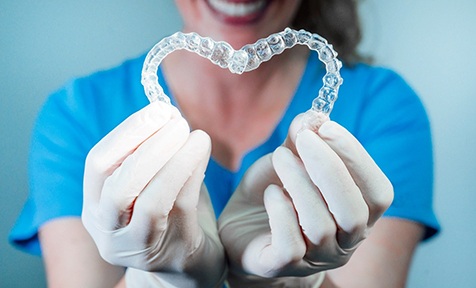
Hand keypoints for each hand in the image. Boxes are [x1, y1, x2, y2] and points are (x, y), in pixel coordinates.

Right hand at [82, 102, 225, 286]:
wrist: (188, 264)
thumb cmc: (169, 215)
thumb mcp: (150, 184)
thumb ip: (152, 154)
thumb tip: (167, 112)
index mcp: (96, 207)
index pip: (97, 165)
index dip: (127, 133)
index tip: (158, 109)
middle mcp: (108, 230)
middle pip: (118, 185)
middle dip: (148, 145)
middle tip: (176, 120)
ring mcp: (137, 247)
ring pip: (149, 201)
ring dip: (173, 160)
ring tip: (195, 134)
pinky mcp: (170, 252)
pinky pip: (179, 208)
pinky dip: (191, 174)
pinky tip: (202, 153)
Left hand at [218, 112, 392, 286]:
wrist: (240, 228)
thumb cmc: (274, 193)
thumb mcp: (289, 161)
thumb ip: (302, 141)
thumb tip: (312, 117)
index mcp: (357, 214)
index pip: (378, 192)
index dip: (356, 158)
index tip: (327, 127)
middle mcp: (344, 242)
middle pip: (354, 213)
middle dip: (330, 169)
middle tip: (304, 139)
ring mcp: (315, 259)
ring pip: (321, 226)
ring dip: (300, 183)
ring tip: (280, 158)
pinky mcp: (283, 267)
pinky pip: (291, 245)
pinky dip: (281, 212)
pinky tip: (272, 194)